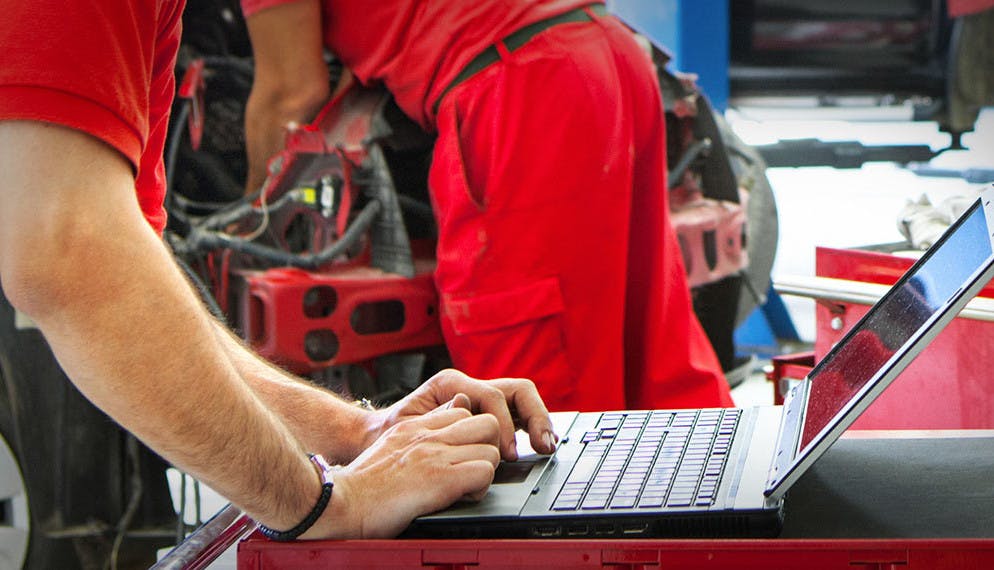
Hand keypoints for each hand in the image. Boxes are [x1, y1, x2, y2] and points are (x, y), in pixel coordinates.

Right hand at [303, 404, 500, 538]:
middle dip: (488, 447)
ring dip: (485, 471)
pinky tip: (460, 497)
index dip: (470, 436)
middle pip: (488, 423)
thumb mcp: (394, 444)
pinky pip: (485, 473)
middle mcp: (429, 435)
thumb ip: (424, 430)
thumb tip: (453, 412)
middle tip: (471, 469)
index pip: (466, 412)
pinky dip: (479, 489)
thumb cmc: (365, 483)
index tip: (461, 456)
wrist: (340, 501)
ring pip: (492, 449)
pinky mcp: (441, 478)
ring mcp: (436, 454)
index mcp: (417, 426)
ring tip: (465, 487)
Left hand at [370, 369, 557, 460]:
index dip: (504, 424)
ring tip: (547, 446)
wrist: (376, 437)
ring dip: (539, 420)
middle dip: (535, 415)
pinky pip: (517, 415)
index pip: (492, 395)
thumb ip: (433, 417)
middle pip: (516, 390)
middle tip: (543, 445)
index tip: (507, 453)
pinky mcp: (486, 416)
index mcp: (450, 383)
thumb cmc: (387, 433)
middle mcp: (469, 388)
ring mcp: (480, 400)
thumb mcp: (403, 426)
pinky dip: (530, 428)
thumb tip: (464, 408)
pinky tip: (538, 447)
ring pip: (522, 399)